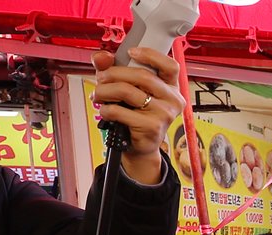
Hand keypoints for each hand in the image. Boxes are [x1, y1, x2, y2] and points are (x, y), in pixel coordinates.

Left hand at [90, 47, 185, 184]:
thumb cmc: (135, 114)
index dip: (150, 55)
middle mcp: (172, 100)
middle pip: (141, 75)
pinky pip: (119, 111)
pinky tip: (105, 113)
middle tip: (101, 79)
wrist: (138, 145)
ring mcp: (164, 114)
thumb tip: (101, 56)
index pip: (170, 66)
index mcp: (171, 87)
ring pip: (127, 91)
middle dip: (114, 73)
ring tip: (98, 95)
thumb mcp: (126, 87)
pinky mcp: (151, 127)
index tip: (130, 52)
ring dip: (104, 91)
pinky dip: (105, 110)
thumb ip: (112, 67)